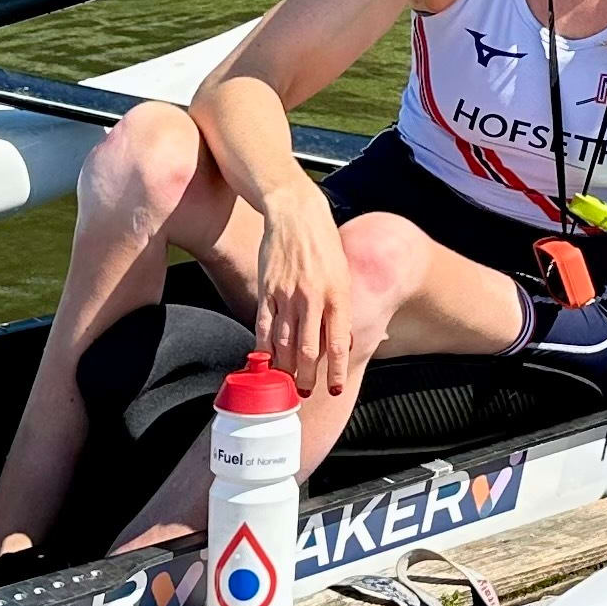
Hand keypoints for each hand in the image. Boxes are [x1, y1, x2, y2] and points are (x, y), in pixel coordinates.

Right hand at [250, 183, 361, 394]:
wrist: (296, 213)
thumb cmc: (324, 244)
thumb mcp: (343, 274)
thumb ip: (340, 308)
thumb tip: (341, 341)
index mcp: (337, 294)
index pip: (338, 343)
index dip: (336, 371)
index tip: (335, 389)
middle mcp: (312, 297)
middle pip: (308, 350)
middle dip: (308, 377)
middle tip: (306, 392)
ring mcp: (287, 294)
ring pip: (283, 342)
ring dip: (286, 368)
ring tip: (288, 382)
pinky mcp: (267, 289)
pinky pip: (263, 326)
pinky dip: (264, 348)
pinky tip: (266, 361)